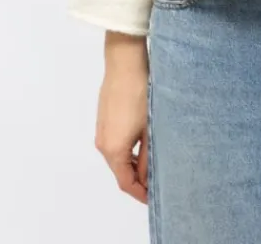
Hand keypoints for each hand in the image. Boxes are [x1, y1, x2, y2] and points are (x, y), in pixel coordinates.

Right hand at [94, 32, 149, 203]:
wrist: (125, 63)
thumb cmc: (140, 92)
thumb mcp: (150, 128)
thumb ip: (148, 156)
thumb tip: (148, 176)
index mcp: (113, 149)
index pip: (125, 182)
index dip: (141, 193)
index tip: (155, 196)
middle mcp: (102, 143)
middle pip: (120, 171)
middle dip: (138, 179)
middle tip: (159, 181)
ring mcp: (101, 130)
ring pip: (117, 157)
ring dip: (133, 163)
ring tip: (154, 163)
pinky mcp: (103, 119)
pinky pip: (114, 143)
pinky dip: (127, 150)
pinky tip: (144, 144)